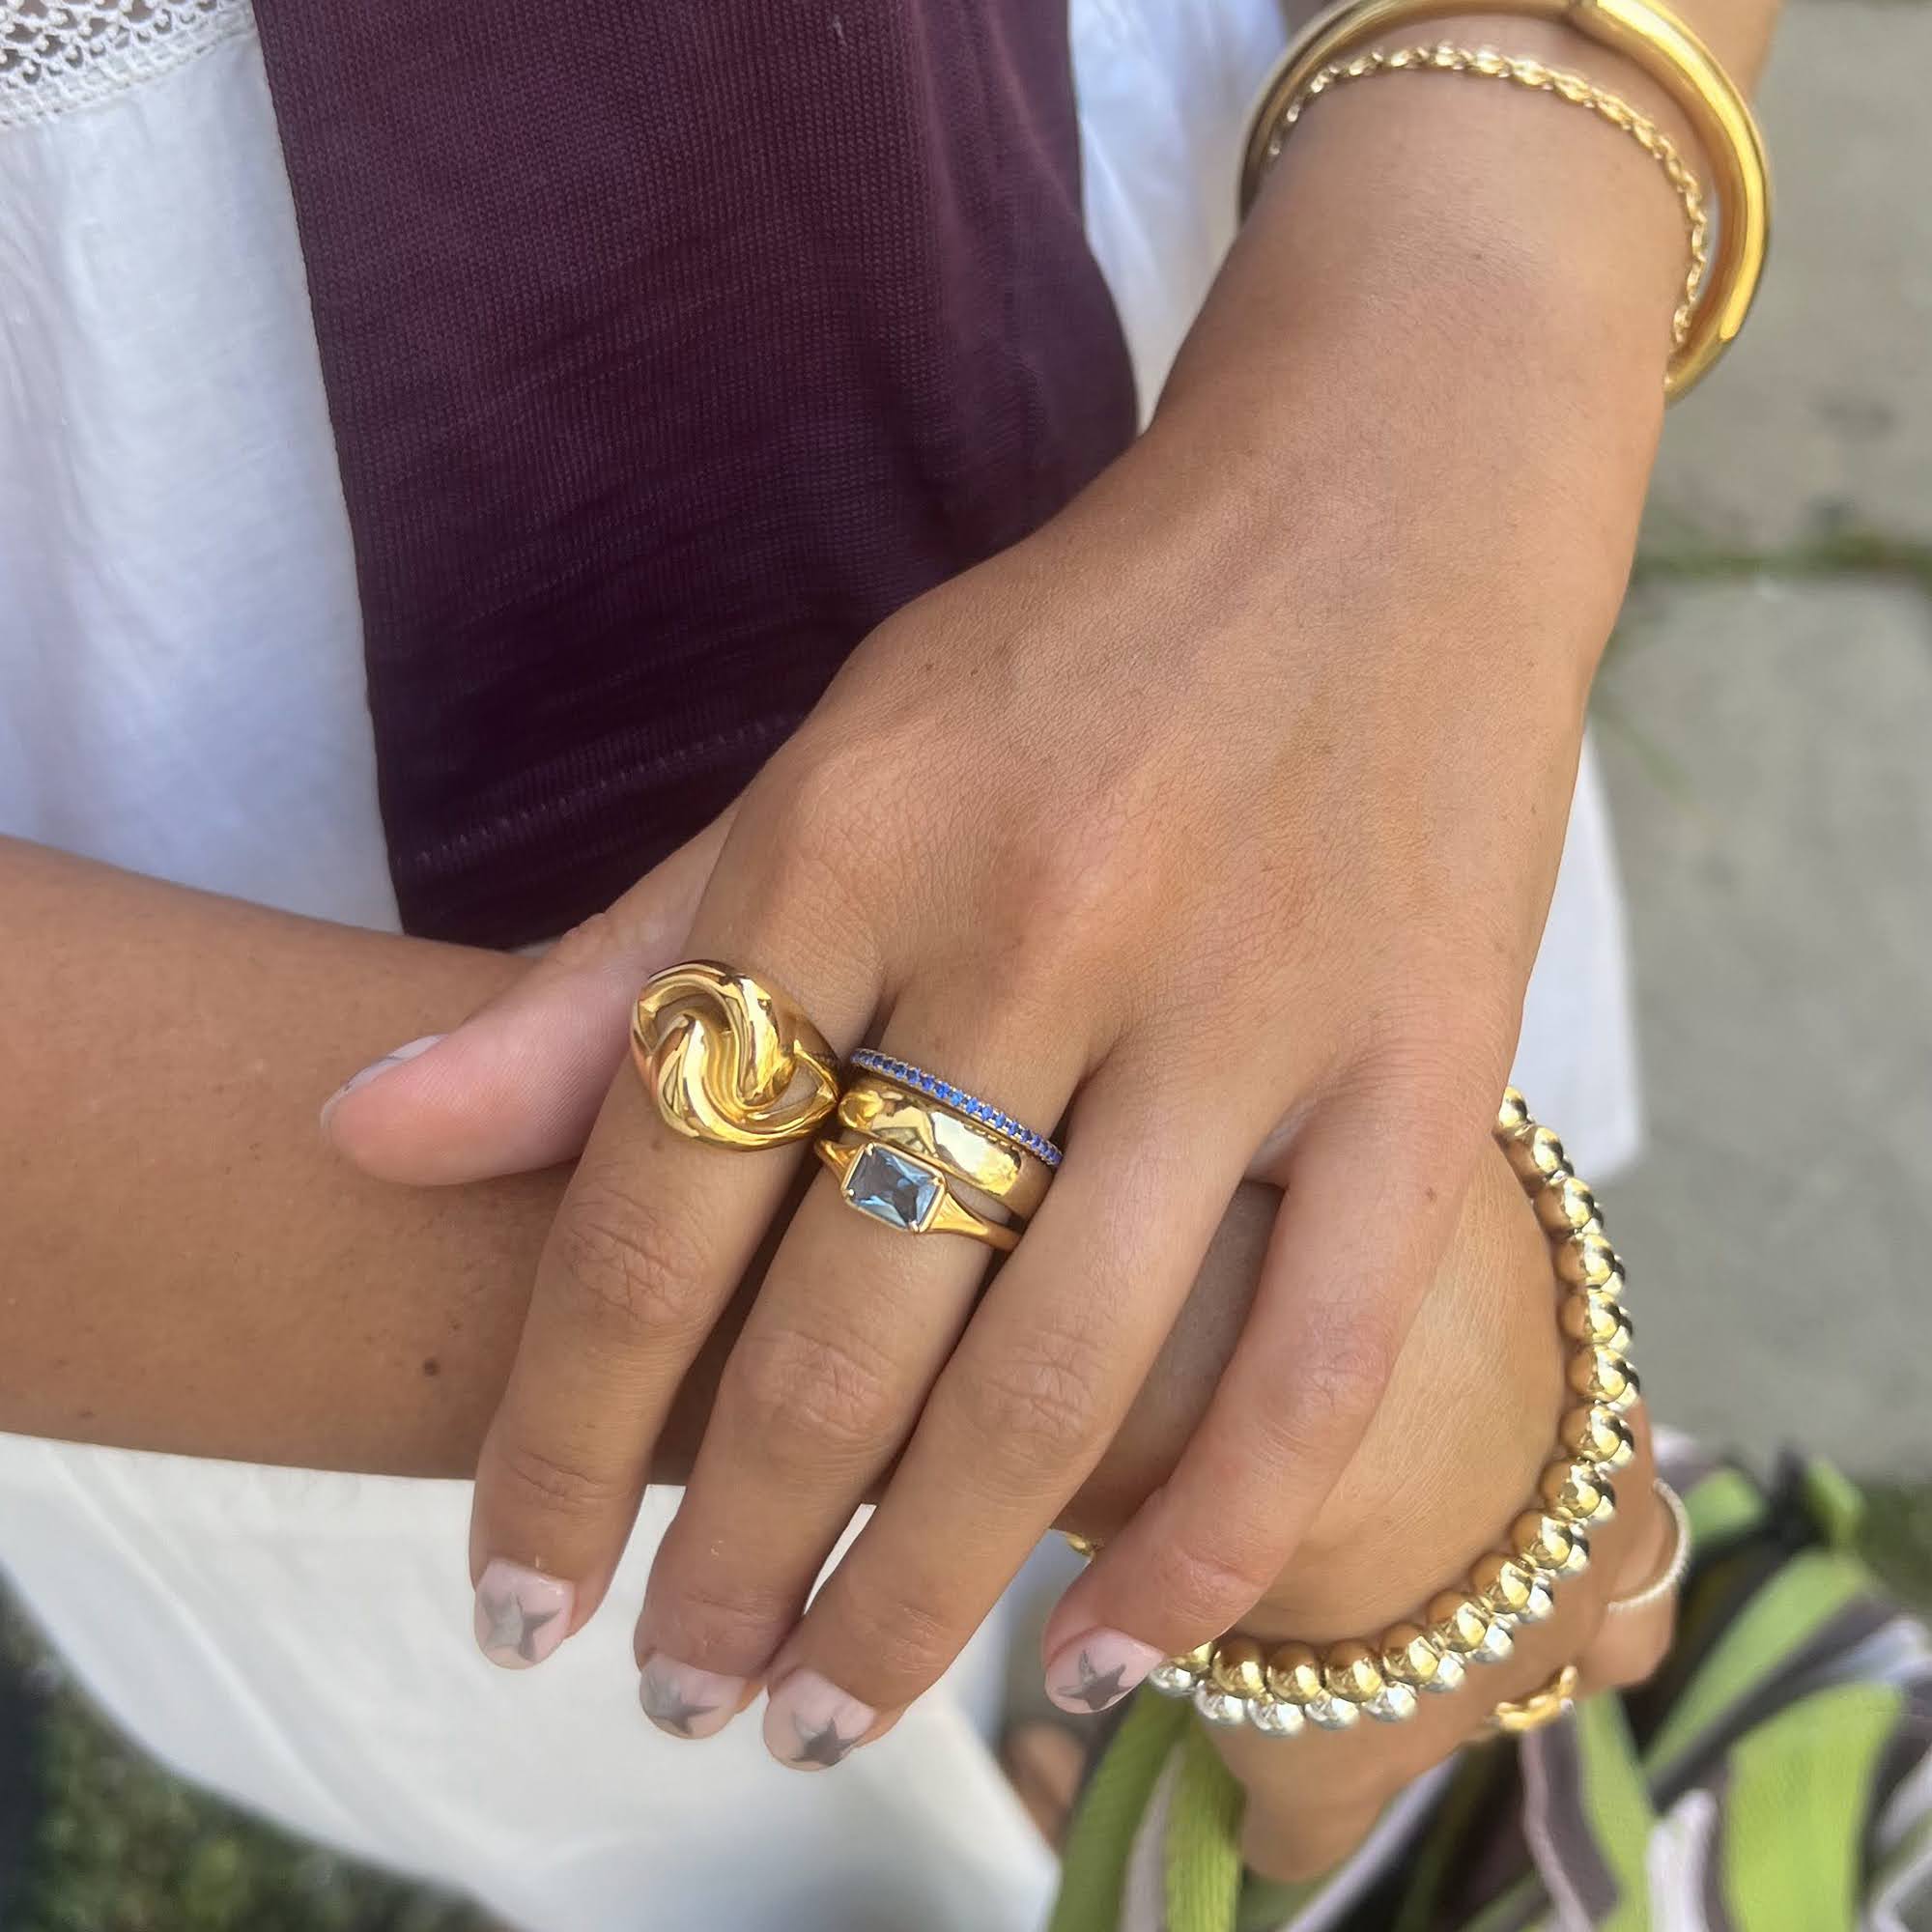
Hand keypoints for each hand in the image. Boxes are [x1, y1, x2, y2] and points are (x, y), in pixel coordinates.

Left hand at [326, 78, 1674, 1755]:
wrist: (1380, 504)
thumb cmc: (1076, 651)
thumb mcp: (823, 766)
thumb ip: (614, 966)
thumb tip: (364, 1135)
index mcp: (853, 831)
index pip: (654, 1194)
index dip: (563, 1432)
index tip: (513, 1598)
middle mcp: (1041, 920)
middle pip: (844, 1322)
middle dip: (733, 1553)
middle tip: (678, 1699)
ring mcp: (1247, 1000)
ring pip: (1061, 1375)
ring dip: (926, 1589)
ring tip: (833, 1714)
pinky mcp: (1427, 1062)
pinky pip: (1317, 1355)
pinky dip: (1211, 1536)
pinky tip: (1107, 1659)